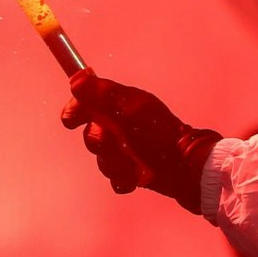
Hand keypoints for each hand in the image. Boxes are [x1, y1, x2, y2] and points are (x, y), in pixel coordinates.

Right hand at [59, 71, 222, 211]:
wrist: (186, 167)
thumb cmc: (161, 134)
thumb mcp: (131, 109)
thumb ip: (103, 94)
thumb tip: (77, 77)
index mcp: (120, 106)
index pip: (86, 103)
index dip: (75, 110)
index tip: (71, 120)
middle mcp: (121, 127)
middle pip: (90, 135)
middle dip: (100, 143)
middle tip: (114, 144)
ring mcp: (126, 150)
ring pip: (102, 160)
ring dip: (115, 163)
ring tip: (133, 165)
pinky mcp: (131, 171)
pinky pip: (115, 177)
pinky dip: (123, 179)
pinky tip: (135, 178)